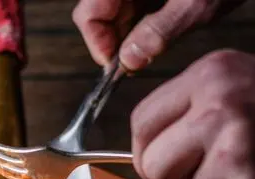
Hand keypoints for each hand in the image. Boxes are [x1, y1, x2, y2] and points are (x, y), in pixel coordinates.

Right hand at [72, 0, 244, 69]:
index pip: (88, 13)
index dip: (97, 43)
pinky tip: (155, 35)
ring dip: (125, 38)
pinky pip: (130, 10)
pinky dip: (137, 28)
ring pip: (112, 15)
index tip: (115, 64)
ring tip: (149, 48)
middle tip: (133, 62)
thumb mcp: (196, 5)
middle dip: (112, 43)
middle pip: (98, 15)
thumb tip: (129, 60)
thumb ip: (160, 32)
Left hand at [131, 49, 254, 178]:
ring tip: (245, 177)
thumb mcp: (232, 97)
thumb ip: (188, 119)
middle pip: (152, 162)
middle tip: (208, 178)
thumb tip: (145, 161)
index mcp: (210, 74)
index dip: (143, 154)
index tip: (159, 169)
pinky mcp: (247, 169)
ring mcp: (234, 134)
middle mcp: (219, 97)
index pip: (142, 122)